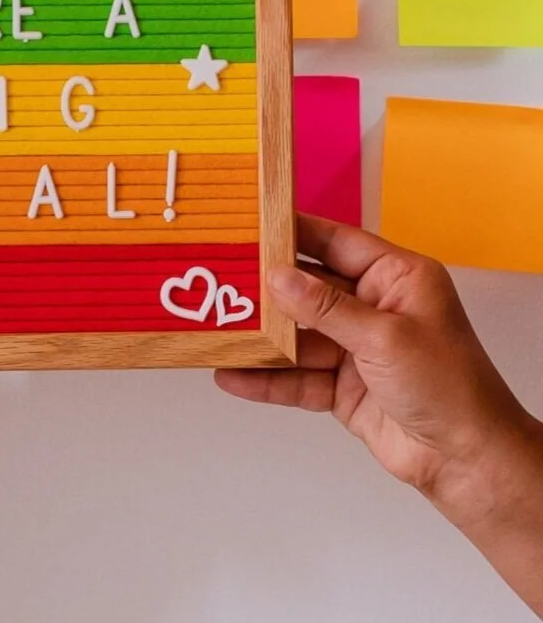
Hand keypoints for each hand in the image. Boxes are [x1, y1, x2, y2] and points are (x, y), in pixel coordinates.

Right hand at [215, 215, 541, 519]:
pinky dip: (266, 378)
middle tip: (225, 279)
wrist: (467, 462)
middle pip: (309, 289)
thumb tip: (279, 278)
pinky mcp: (342, 385)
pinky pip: (296, 376)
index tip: (255, 225)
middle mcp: (374, 307)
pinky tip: (234, 375)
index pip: (336, 242)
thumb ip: (326, 307)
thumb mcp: (385, 337)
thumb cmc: (452, 389)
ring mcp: (356, 348)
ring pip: (297, 336)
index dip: (295, 232)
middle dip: (268, 290)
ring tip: (220, 331)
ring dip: (262, 338)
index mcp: (396, 278)